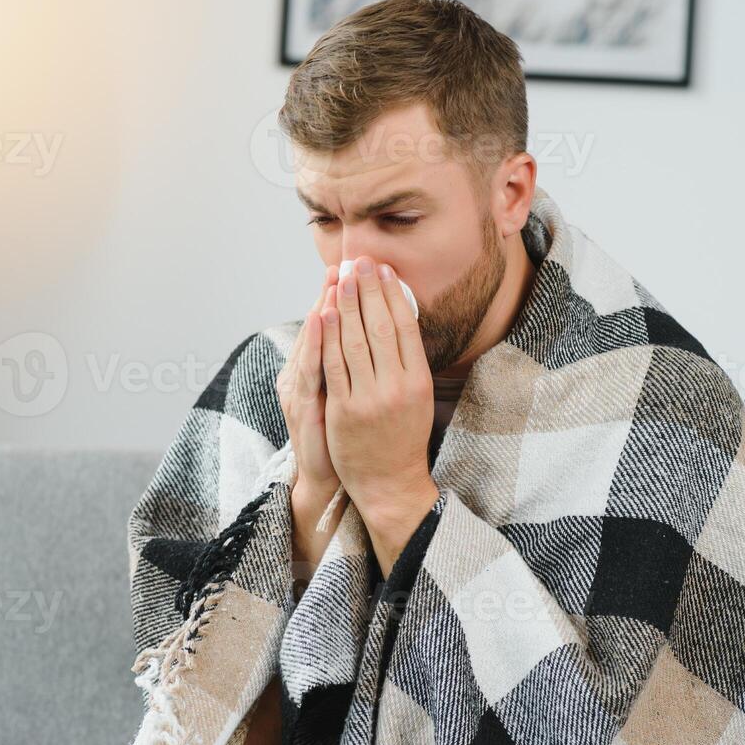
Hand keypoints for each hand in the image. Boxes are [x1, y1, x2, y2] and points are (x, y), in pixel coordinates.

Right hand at [277, 265, 341, 500]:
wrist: (335, 480)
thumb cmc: (347, 438)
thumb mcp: (350, 396)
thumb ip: (354, 365)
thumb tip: (375, 334)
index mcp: (314, 371)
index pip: (327, 326)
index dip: (338, 296)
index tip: (352, 268)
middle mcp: (302, 375)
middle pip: (317, 327)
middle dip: (332, 293)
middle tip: (344, 262)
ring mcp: (299, 389)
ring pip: (311, 341)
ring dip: (322, 307)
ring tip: (334, 279)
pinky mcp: (302, 405)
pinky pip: (309, 368)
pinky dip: (315, 340)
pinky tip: (320, 318)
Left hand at [319, 255, 439, 570]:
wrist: (390, 483)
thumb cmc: (403, 436)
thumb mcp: (418, 397)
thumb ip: (409, 361)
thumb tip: (400, 317)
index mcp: (419, 380)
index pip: (405, 326)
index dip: (393, 294)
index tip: (384, 269)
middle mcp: (397, 387)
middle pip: (381, 327)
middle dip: (368, 290)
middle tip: (360, 261)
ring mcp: (369, 399)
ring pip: (356, 341)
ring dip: (347, 304)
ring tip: (340, 277)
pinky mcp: (343, 410)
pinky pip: (334, 366)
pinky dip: (328, 336)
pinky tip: (325, 312)